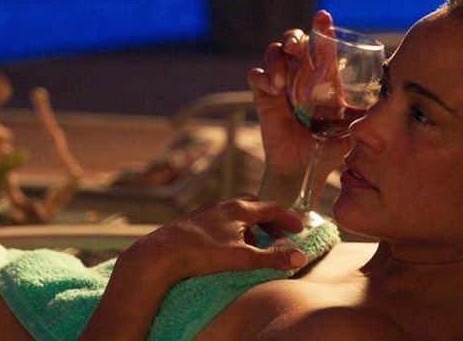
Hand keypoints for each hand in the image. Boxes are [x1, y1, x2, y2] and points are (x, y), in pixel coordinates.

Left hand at [119, 196, 307, 284]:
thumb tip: (300, 257)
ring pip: (236, 212)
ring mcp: (207, 211)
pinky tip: (228, 245)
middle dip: (269, 219)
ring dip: (250, 224)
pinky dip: (233, 228)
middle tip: (278, 235)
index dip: (288, 218)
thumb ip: (272, 258)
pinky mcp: (194, 221)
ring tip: (255, 243)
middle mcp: (224, 205)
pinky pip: (221, 219)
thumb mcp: (242, 258)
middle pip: (254, 205)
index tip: (299, 228)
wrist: (161, 253)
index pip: (271, 208)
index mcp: (239, 209)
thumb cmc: (202, 253)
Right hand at [247, 11, 351, 182]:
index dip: (322, 29)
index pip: (322, 46)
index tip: (323, 16)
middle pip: (294, 41)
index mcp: (323, 78)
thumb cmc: (329, 149)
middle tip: (294, 49)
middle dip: (293, 39)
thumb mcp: (351, 127)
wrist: (303, 170)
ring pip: (273, 53)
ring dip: (277, 61)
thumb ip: (365, 113)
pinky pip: (256, 75)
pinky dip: (261, 76)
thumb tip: (389, 98)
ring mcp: (281, 85)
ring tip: (282, 83)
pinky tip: (271, 89)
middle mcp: (301, 76)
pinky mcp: (263, 97)